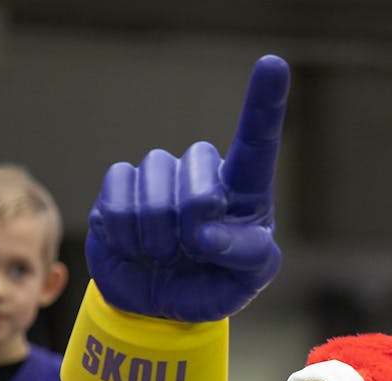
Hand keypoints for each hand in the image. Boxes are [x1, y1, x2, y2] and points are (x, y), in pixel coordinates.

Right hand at [86, 55, 289, 321]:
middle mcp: (202, 174)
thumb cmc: (213, 286)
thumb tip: (208, 232)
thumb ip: (248, 258)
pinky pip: (117, 197)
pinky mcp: (119, 188)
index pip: (256, 144)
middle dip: (192, 216)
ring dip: (157, 233)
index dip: (264, 104)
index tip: (273, 65)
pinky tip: (135, 247)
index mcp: (243, 191)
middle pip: (198, 167)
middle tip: (189, 250)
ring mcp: (159, 177)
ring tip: (163, 255)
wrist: (159, 305)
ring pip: (155, 179)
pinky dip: (126, 234)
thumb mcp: (247, 283)